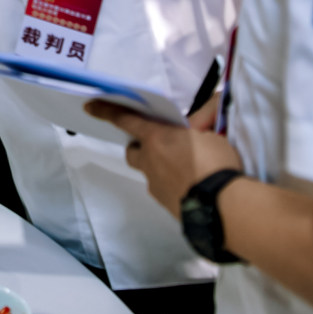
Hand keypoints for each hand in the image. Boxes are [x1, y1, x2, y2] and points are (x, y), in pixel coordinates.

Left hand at [84, 101, 243, 217]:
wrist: (222, 207)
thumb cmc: (216, 164)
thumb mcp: (213, 136)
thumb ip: (200, 128)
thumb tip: (196, 126)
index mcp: (157, 138)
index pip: (126, 120)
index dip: (107, 111)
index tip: (90, 106)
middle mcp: (149, 160)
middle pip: (133, 151)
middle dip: (141, 147)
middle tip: (162, 146)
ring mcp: (155, 185)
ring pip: (149, 172)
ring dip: (159, 168)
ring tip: (186, 170)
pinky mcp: (166, 204)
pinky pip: (164, 190)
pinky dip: (173, 186)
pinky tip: (193, 188)